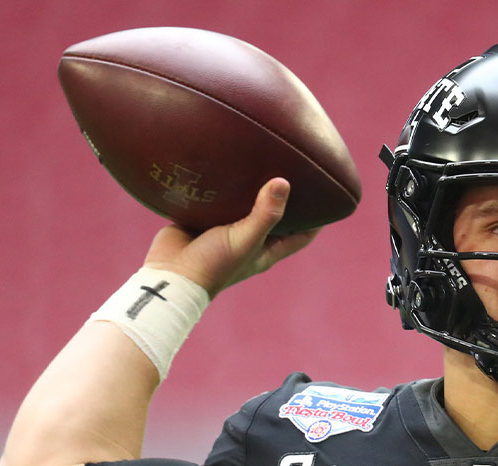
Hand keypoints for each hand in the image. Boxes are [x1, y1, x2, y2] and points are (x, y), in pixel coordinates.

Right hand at [143, 178, 321, 296]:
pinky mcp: (203, 218)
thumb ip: (266, 213)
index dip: (317, 220)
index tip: (328, 197)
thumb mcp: (246, 239)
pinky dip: (224, 184)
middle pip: (275, 214)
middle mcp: (249, 238)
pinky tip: (228, 162)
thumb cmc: (213, 265)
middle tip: (296, 167)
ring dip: (252, 186)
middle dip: (285, 196)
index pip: (302, 235)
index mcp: (267, 248)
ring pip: (245, 204)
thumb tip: (284, 183)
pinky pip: (218, 198)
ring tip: (263, 159)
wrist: (168, 274)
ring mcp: (226, 227)